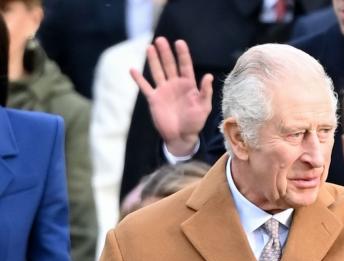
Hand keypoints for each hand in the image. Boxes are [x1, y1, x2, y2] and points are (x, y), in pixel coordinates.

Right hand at [130, 37, 213, 155]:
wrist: (181, 136)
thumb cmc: (195, 122)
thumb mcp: (204, 107)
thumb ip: (205, 92)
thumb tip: (208, 76)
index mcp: (188, 85)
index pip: (185, 66)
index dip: (183, 54)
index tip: (179, 42)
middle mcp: (175, 85)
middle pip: (169, 65)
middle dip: (165, 53)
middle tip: (160, 39)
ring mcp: (164, 91)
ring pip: (157, 71)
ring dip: (153, 60)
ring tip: (150, 47)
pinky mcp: (154, 99)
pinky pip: (145, 87)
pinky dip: (138, 79)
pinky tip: (132, 69)